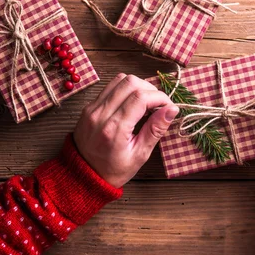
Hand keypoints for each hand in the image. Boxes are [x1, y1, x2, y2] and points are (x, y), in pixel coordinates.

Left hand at [74, 73, 178, 187]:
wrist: (82, 175)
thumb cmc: (112, 170)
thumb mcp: (139, 155)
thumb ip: (155, 130)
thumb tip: (172, 110)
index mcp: (114, 129)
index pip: (140, 97)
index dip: (159, 97)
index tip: (169, 106)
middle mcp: (101, 114)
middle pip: (130, 82)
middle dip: (150, 89)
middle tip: (158, 104)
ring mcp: (92, 108)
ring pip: (119, 79)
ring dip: (138, 86)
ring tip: (146, 102)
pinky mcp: (89, 106)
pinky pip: (110, 87)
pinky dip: (125, 89)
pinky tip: (132, 103)